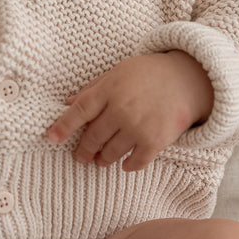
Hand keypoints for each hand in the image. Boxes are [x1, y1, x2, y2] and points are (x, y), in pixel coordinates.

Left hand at [45, 51, 213, 171]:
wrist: (187, 78)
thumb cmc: (149, 73)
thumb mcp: (117, 72)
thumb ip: (93, 89)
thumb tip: (68, 103)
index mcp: (109, 90)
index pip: (78, 111)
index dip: (62, 126)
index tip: (51, 138)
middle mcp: (121, 110)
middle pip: (93, 137)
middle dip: (84, 150)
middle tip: (81, 156)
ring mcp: (138, 127)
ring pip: (110, 153)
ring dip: (103, 159)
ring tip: (101, 160)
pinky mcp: (155, 141)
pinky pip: (135, 162)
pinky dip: (127, 165)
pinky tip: (125, 163)